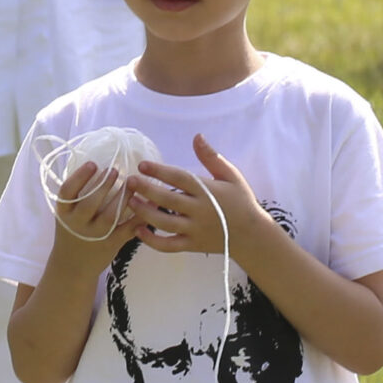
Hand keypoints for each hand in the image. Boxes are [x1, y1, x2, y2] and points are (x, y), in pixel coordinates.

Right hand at [49, 159, 142, 266]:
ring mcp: (94, 235)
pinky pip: (127, 229)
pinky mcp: (110, 245)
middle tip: (116, 170)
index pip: (67, 191)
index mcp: (63, 213)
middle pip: (90, 202)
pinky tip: (148, 205)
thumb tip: (98, 166)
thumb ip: (77, 198)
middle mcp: (76, 224)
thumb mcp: (67, 216)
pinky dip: (139, 217)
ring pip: (110, 215)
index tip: (94, 164)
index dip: (80, 176)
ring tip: (133, 184)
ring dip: (124, 198)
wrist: (72, 268)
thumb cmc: (71, 234)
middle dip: (104, 184)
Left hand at [130, 136, 272, 256]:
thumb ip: (211, 158)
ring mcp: (195, 230)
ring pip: (165, 223)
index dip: (160, 171)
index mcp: (208, 191)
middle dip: (147, 189)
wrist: (253, 236)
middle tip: (129, 181)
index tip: (142, 165)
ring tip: (130, 202)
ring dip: (145, 213)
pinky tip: (138, 230)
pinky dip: (152, 241)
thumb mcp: (231, 176)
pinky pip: (168, 246)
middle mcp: (200, 211)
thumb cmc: (241, 202)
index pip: (180, 178)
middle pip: (168, 199)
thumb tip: (197, 136)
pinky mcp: (192, 246)